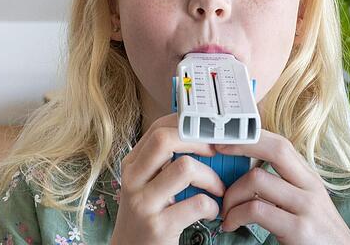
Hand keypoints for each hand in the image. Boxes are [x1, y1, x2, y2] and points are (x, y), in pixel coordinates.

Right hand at [110, 113, 226, 244]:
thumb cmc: (147, 215)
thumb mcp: (148, 184)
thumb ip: (165, 162)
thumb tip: (203, 137)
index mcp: (132, 164)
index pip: (158, 128)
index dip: (188, 124)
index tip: (208, 132)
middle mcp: (133, 180)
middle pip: (165, 139)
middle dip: (198, 141)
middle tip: (216, 153)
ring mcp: (143, 203)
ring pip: (185, 168)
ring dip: (211, 178)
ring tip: (217, 189)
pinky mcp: (158, 226)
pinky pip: (197, 203)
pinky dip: (212, 206)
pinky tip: (211, 212)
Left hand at [215, 130, 349, 244]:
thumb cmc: (317, 236)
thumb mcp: (304, 204)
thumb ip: (281, 187)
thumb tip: (246, 176)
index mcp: (309, 178)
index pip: (281, 143)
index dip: (252, 136)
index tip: (227, 139)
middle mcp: (310, 186)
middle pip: (276, 149)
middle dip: (241, 145)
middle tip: (218, 153)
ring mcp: (306, 206)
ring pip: (257, 179)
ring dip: (231, 195)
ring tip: (226, 212)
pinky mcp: (299, 228)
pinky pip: (256, 209)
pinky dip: (235, 216)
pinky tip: (232, 225)